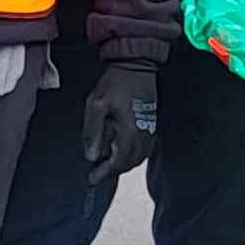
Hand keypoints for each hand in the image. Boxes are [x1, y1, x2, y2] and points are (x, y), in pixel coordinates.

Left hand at [83, 62, 159, 182]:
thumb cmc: (116, 83)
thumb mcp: (96, 105)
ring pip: (137, 158)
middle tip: (96, 173)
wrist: (137, 66)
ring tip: (107, 164)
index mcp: (129, 132)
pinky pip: (144, 149)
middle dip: (112, 170)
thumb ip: (92, 132)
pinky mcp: (152, 125)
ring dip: (122, 164)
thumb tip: (91, 156)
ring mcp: (150, 130)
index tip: (92, 179)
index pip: (117, 162)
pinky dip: (132, 156)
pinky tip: (122, 152)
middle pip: (128, 163)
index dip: (104, 173)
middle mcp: (143, 135)